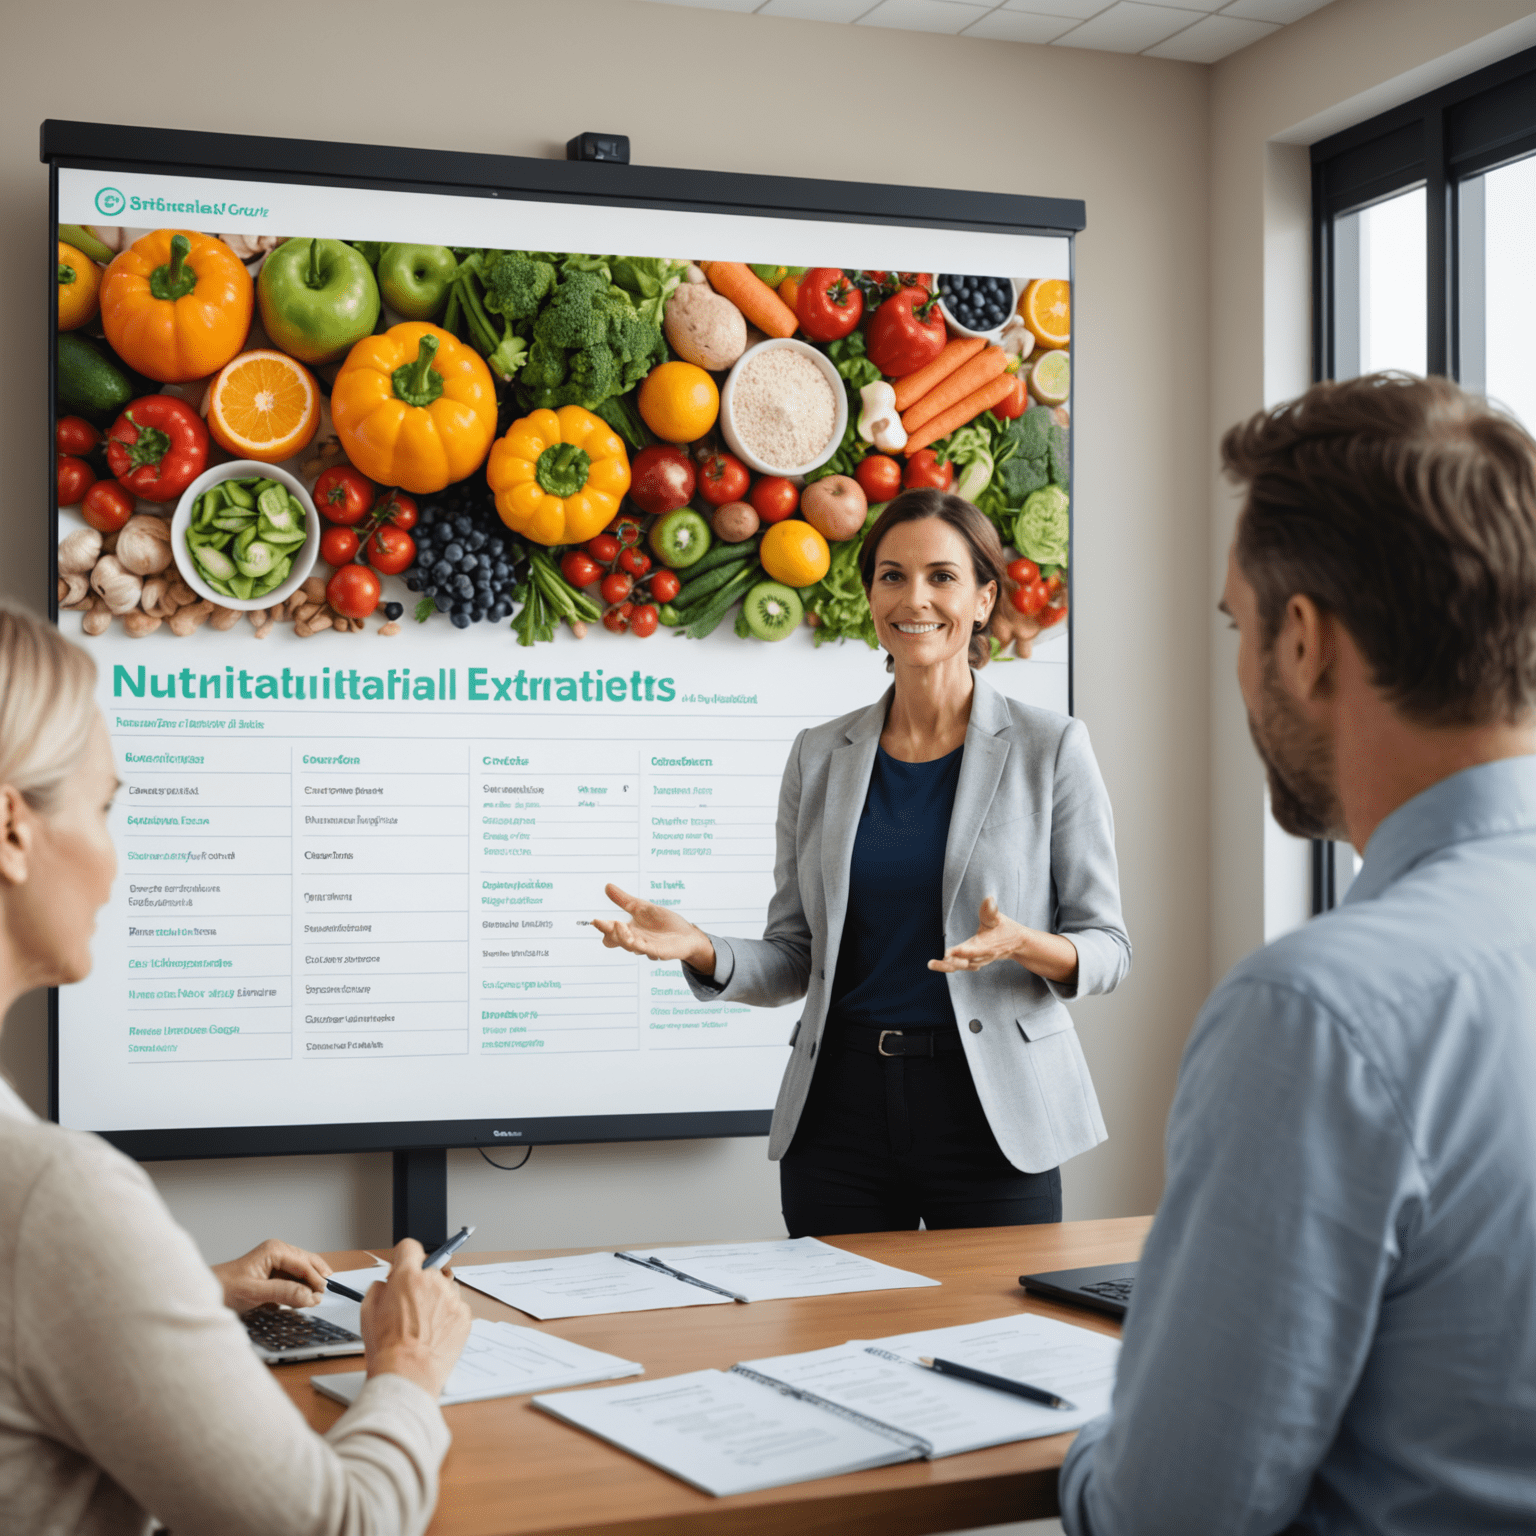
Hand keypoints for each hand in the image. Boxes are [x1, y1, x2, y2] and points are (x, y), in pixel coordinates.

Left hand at [212, 1238, 331, 1313]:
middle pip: (307, 1263)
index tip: (322, 1295)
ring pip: (301, 1272)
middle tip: (322, 1296)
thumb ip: (284, 1293)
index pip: (304, 1263)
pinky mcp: (273, 1274)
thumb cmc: (225, 1289)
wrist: (206, 1293)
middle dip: (315, 1279)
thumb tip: (310, 1296)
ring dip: (307, 1285)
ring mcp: (276, 1262)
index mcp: (275, 1250)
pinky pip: (292, 1279)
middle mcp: (278, 1252)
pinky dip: (298, 1289)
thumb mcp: (255, 1293)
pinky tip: (300, 1300)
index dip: (315, 1279)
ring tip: (312, 1300)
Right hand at [362, 1238, 472, 1398]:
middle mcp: (433, 1282)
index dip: (403, 1257)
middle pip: (429, 1270)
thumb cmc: (387, 1348)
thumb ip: (380, 1287)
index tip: (403, 1265)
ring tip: (422, 1324)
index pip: (410, 1247)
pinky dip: (447, 1316)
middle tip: (409, 1305)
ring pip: (444, 1288)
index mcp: (408, 1276)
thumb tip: (388, 1282)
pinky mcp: (464, 1316)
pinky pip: (455, 1307)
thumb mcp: (368, 1311)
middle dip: (419, 1282)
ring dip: (435, 1299)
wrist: (407, 1375)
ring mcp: (452, 1299)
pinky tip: (433, 1333)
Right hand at [591, 883, 715, 972]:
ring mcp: (646, 947)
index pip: (611, 931)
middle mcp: (634, 940)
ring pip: (629, 945)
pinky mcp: (658, 952)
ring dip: (622, 936)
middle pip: (616, 940)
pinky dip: (639, 944)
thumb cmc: (664, 922)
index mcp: (628, 930)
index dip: (603, 927)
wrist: (686, 934)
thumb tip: (607, 886)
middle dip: (608, 932)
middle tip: (600, 923)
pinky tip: (634, 937)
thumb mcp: (642, 907)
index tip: (595, 920)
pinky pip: (646, 950)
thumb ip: (624, 900)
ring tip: (618, 924)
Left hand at [929, 896, 1079, 984]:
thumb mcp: (999, 918)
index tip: (952, 950)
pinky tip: (937, 963)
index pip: (976, 948)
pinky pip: (962, 965)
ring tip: (934, 963)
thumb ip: (991, 909)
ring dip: (949, 965)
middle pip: (967, 960)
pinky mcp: (974, 962)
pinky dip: (950, 965)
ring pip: (963, 965)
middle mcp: (982, 954)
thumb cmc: (1005, 930)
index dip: (965, 950)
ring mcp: (979, 960)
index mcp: (988, 944)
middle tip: (940, 959)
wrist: (1018, 944)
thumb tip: (988, 898)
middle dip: (954, 961)